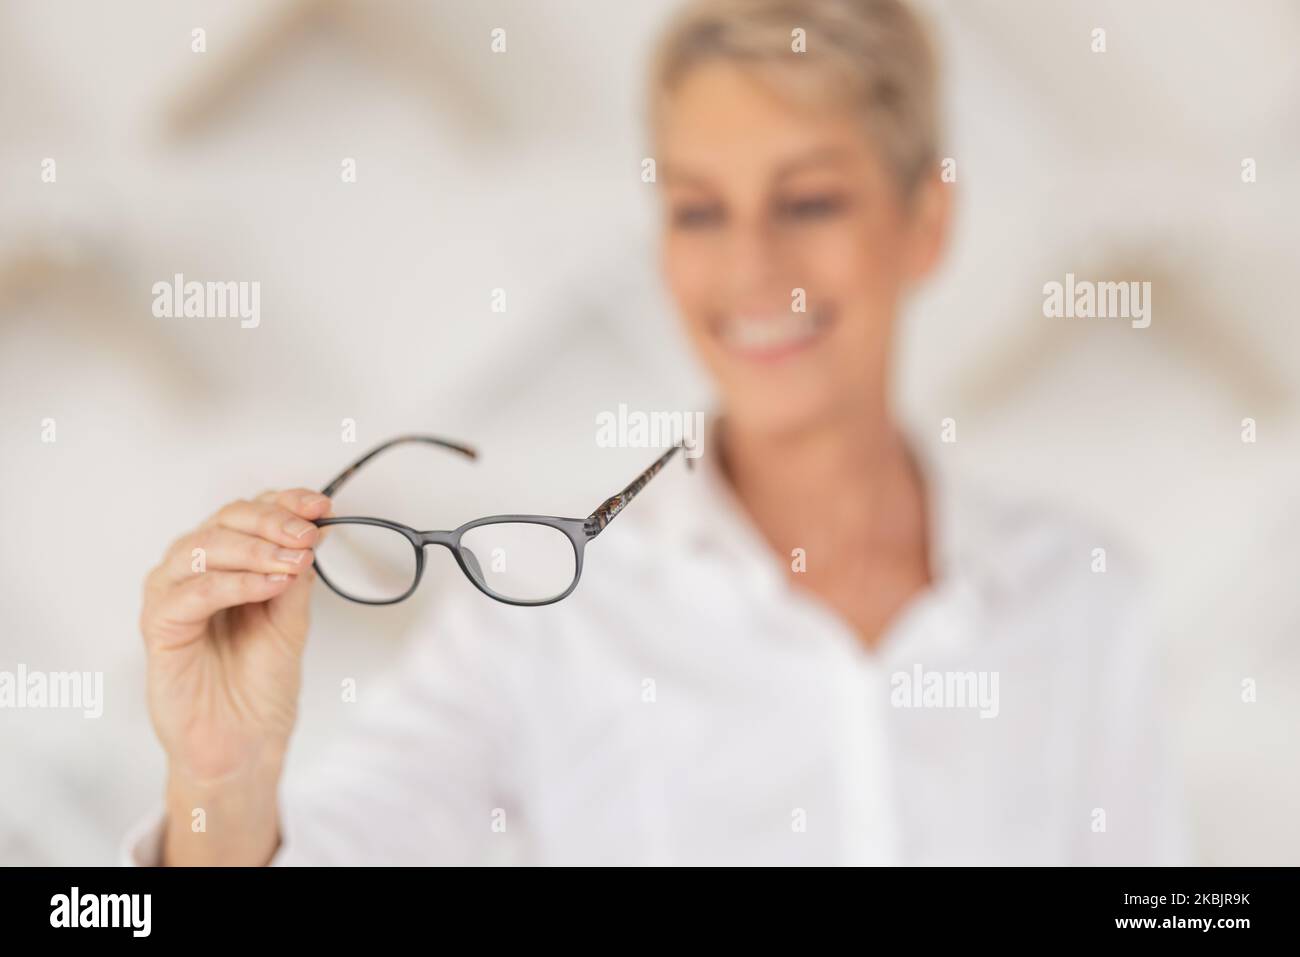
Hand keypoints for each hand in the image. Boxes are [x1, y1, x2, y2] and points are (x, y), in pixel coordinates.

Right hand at [139, 488, 330, 862]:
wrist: (245, 742)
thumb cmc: (262, 683)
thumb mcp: (291, 618)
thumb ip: (296, 574)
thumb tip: (315, 527)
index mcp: (227, 562)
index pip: (249, 513)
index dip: (285, 502)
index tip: (321, 505)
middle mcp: (194, 571)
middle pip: (225, 521)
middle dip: (273, 523)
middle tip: (307, 536)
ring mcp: (171, 595)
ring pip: (204, 548)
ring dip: (255, 550)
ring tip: (293, 563)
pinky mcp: (158, 627)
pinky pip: (191, 592)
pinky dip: (234, 583)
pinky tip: (268, 586)